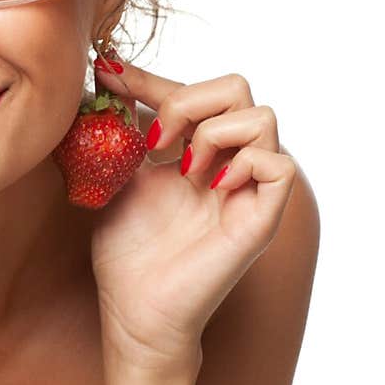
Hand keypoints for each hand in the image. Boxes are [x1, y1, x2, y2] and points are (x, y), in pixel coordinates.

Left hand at [88, 59, 297, 368]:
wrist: (135, 311)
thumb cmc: (128, 254)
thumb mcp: (117, 178)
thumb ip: (120, 132)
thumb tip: (104, 83)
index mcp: (195, 152)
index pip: (190, 91)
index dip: (149, 78)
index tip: (105, 73)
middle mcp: (227, 164)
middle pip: (237, 88)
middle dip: (188, 99)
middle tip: (155, 140)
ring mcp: (248, 189)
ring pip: (263, 116)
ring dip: (213, 131)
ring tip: (183, 169)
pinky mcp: (262, 218)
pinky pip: (280, 165)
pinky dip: (245, 163)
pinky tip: (211, 187)